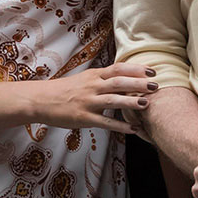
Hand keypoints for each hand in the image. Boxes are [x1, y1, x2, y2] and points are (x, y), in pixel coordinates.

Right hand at [36, 62, 156, 132]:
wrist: (41, 100)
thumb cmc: (66, 89)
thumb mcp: (85, 78)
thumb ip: (104, 78)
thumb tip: (126, 77)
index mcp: (95, 75)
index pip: (118, 68)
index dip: (136, 69)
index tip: (152, 70)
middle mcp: (93, 86)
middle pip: (119, 82)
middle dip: (138, 83)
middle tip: (156, 85)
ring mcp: (88, 102)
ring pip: (113, 100)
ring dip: (130, 102)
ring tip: (146, 104)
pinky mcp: (83, 118)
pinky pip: (104, 122)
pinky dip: (119, 126)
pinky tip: (132, 129)